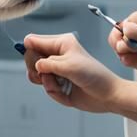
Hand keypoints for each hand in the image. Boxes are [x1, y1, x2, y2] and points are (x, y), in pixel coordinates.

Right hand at [22, 32, 136, 116]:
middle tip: (48, 75)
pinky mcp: (58, 83)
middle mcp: (57, 54)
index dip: (30, 52)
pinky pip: (45, 87)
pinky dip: (54, 92)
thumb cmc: (94, 76)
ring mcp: (56, 69)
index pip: (33, 41)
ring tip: (60, 84)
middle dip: (37, 70)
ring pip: (35, 75)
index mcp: (61, 43)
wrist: (107, 95)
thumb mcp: (70, 66)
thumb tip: (35, 64)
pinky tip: (66, 92)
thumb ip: (49, 64)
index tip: (37, 63)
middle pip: (30, 58)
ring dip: (47, 83)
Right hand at [108, 11, 136, 79]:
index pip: (133, 18)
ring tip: (132, 55)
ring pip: (117, 42)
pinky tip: (133, 63)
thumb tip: (125, 27)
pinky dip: (124, 59)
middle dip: (120, 39)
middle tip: (128, 48)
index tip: (130, 36)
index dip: (129, 26)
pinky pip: (121, 55)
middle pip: (121, 29)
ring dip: (121, 49)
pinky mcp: (134, 58)